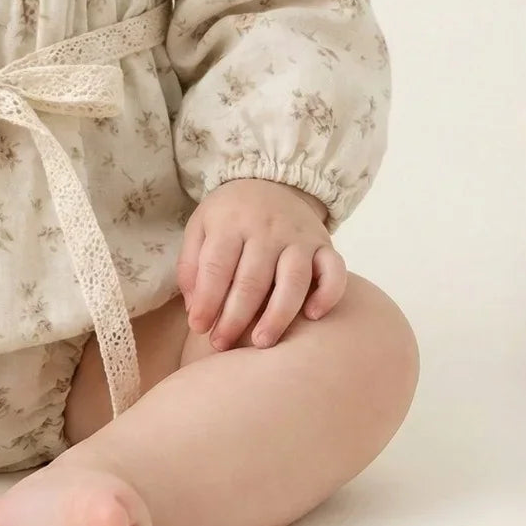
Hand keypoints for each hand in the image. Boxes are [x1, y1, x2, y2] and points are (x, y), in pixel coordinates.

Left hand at [176, 179, 345, 350]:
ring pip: (293, 281)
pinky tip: (313, 317)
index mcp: (231, 223)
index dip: (207, 301)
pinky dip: (328, 295)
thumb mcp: (201, 227)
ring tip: (261, 343)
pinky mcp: (325, 245)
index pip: (217, 266)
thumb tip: (195, 309)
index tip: (199, 327)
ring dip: (277, 316)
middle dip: (236, 318)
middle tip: (223, 344)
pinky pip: (334, 271)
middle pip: (252, 280)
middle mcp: (267, 229)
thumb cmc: (231, 215)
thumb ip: (192, 265)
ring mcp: (299, 237)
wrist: (272, 181)